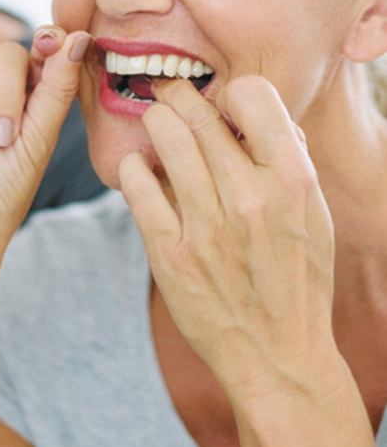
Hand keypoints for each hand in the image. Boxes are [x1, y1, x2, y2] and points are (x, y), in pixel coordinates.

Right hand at [0, 27, 89, 269]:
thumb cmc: (2, 193)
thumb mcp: (38, 140)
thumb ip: (57, 88)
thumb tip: (80, 37)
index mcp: (26, 96)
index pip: (39, 50)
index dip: (47, 40)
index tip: (51, 42)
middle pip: (4, 53)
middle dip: (6, 94)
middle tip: (2, 138)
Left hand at [118, 76, 336, 398]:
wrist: (277, 354)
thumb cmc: (295, 277)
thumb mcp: (314, 215)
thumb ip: (288, 161)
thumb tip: (258, 113)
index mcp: (293, 182)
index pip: (254, 95)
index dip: (231, 92)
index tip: (221, 103)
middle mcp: (250, 199)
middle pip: (197, 111)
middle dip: (177, 95)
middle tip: (169, 96)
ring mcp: (207, 227)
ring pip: (162, 136)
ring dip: (154, 122)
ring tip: (156, 127)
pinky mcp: (169, 253)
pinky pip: (136, 184)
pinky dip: (133, 167)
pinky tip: (141, 169)